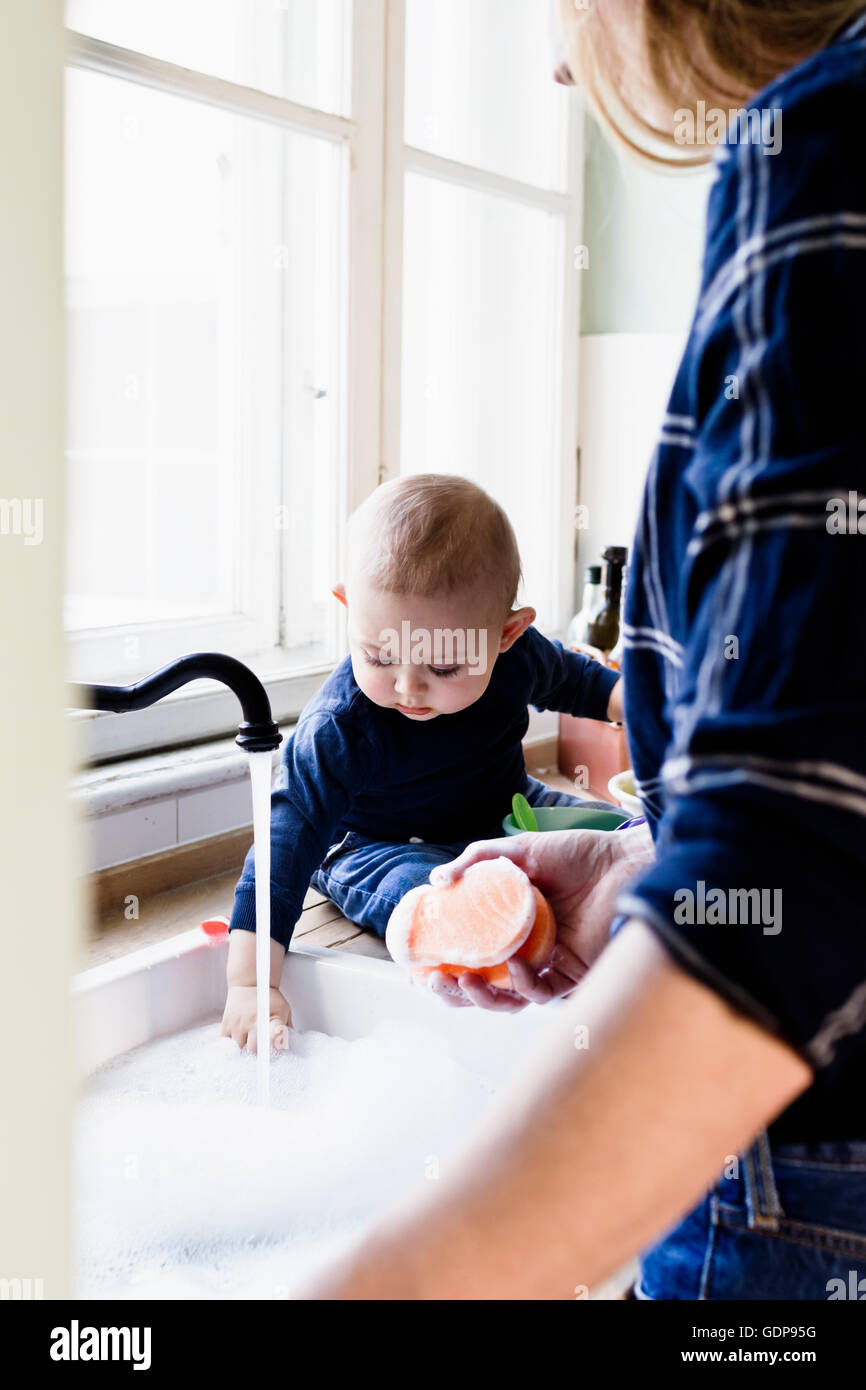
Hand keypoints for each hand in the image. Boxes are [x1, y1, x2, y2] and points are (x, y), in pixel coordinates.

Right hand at [220, 984, 291, 1051]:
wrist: (249, 981)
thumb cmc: (268, 996)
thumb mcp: (283, 1008)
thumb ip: (285, 1027)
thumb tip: (287, 1044)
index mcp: (268, 1019)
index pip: (272, 1041)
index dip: (273, 1050)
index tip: (274, 1055)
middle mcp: (251, 1022)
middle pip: (253, 1051)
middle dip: (258, 1053)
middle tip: (260, 1050)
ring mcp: (237, 1024)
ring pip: (238, 1048)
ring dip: (243, 1049)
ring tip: (248, 1043)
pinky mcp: (226, 1023)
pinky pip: (225, 1043)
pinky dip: (230, 1046)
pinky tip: (236, 1043)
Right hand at [425, 824, 653, 1011]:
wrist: (626, 863)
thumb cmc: (579, 855)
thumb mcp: (521, 850)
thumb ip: (478, 860)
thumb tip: (436, 879)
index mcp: (511, 924)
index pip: (471, 952)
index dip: (444, 964)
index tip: (420, 965)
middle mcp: (526, 949)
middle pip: (484, 983)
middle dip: (454, 993)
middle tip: (435, 982)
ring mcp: (549, 965)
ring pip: (509, 999)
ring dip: (482, 998)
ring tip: (463, 982)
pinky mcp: (573, 977)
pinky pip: (542, 994)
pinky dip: (524, 986)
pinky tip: (516, 968)